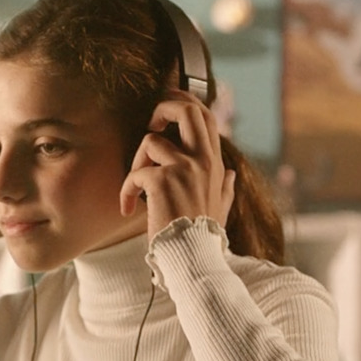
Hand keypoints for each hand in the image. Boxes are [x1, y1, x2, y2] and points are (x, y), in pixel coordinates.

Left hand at [119, 91, 235, 239]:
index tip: (168, 106)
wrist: (193, 257)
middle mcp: (203, 161)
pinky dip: (127, 189)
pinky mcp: (163, 181)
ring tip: (136, 187)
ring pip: (150, 141)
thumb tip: (233, 175)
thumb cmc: (204, 237)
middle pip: (187, 111)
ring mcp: (184, 169)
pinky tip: (128, 207)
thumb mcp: (221, 209)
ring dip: (137, 161)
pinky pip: (136, 173)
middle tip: (151, 122)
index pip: (207, 118)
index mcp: (215, 164)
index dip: (186, 103)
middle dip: (164, 107)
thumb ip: (227, 188)